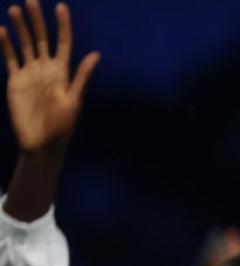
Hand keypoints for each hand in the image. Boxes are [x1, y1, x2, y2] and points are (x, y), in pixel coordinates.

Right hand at [1, 1, 97, 156]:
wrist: (41, 144)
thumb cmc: (62, 126)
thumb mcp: (74, 100)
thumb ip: (82, 77)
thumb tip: (96, 54)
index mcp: (63, 73)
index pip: (63, 43)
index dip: (62, 25)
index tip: (61, 6)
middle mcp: (47, 69)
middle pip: (41, 38)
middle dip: (37, 20)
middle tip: (31, 0)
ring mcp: (30, 74)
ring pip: (25, 44)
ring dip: (20, 27)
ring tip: (14, 10)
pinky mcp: (16, 81)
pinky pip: (10, 58)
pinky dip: (5, 44)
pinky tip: (1, 30)